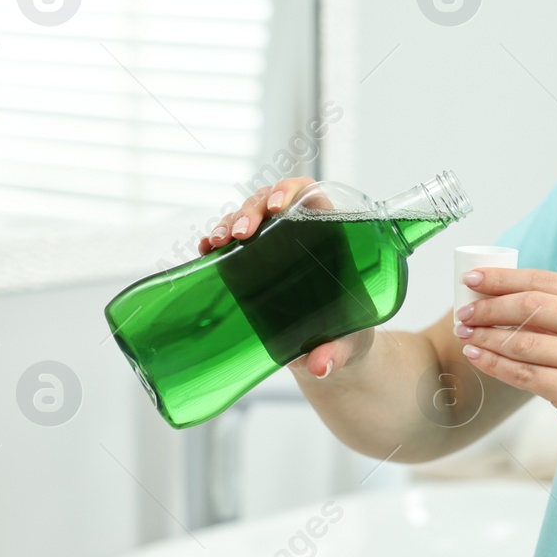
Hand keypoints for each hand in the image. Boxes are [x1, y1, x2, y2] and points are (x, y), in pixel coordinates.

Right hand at [198, 174, 371, 381]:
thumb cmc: (351, 337)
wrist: (334, 355)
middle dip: (252, 209)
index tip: (279, 208)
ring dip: (229, 222)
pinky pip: (232, 243)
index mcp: (333, 240)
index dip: (293, 191)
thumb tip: (321, 365)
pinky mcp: (254, 267)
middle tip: (240, 233)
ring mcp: (275, 249)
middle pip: (273, 202)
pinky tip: (205, 250)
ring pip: (249, 216)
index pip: (312, 196)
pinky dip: (216, 241)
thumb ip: (339, 352)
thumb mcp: (351, 344)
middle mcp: (301, 237)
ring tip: (217, 242)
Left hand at [454, 268, 556, 477]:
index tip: (473, 279)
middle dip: (490, 307)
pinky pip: (525, 375)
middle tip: (463, 313)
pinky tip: (476, 357)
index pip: (549, 280)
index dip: (505, 278)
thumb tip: (502, 298)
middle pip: (534, 305)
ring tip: (465, 336)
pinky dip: (494, 365)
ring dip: (486, 337)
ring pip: (525, 342)